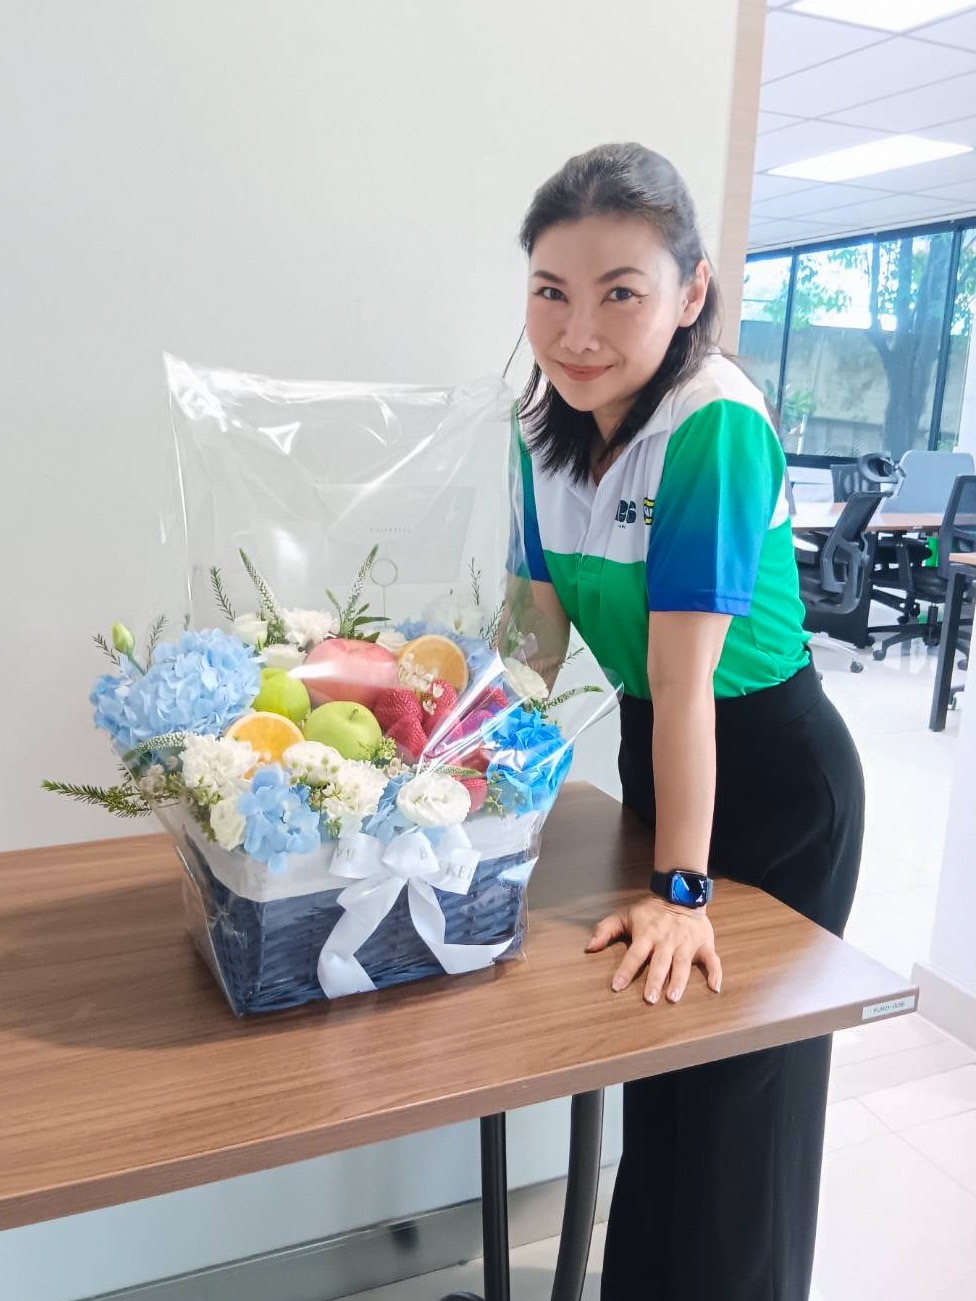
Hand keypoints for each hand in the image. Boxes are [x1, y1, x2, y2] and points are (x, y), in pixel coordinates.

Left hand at [585, 895, 721, 1003]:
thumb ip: (606, 930)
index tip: (616, 987)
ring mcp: (686, 942)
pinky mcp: (704, 943)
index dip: (625, 970)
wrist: (681, 894)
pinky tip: (714, 988)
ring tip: (673, 997)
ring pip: (683, 963)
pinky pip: (711, 960)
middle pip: (660, 962)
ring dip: (679, 981)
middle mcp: (667, 940)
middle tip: (650, 999)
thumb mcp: (625, 915)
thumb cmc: (650, 911)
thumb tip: (589, 947)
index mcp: (647, 934)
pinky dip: (715, 973)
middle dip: (655, 980)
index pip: (634, 954)